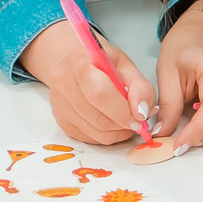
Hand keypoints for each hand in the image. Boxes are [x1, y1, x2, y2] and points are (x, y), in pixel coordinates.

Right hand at [21, 20, 155, 145]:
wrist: (74, 64)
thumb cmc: (101, 63)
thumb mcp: (125, 65)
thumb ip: (140, 87)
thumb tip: (143, 113)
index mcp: (80, 64)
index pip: (101, 94)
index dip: (123, 111)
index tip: (140, 117)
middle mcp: (64, 85)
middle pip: (98, 118)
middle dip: (124, 124)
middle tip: (137, 121)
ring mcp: (59, 105)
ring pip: (95, 132)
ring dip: (118, 132)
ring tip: (127, 121)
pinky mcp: (61, 121)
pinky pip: (89, 138)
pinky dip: (106, 135)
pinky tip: (113, 124)